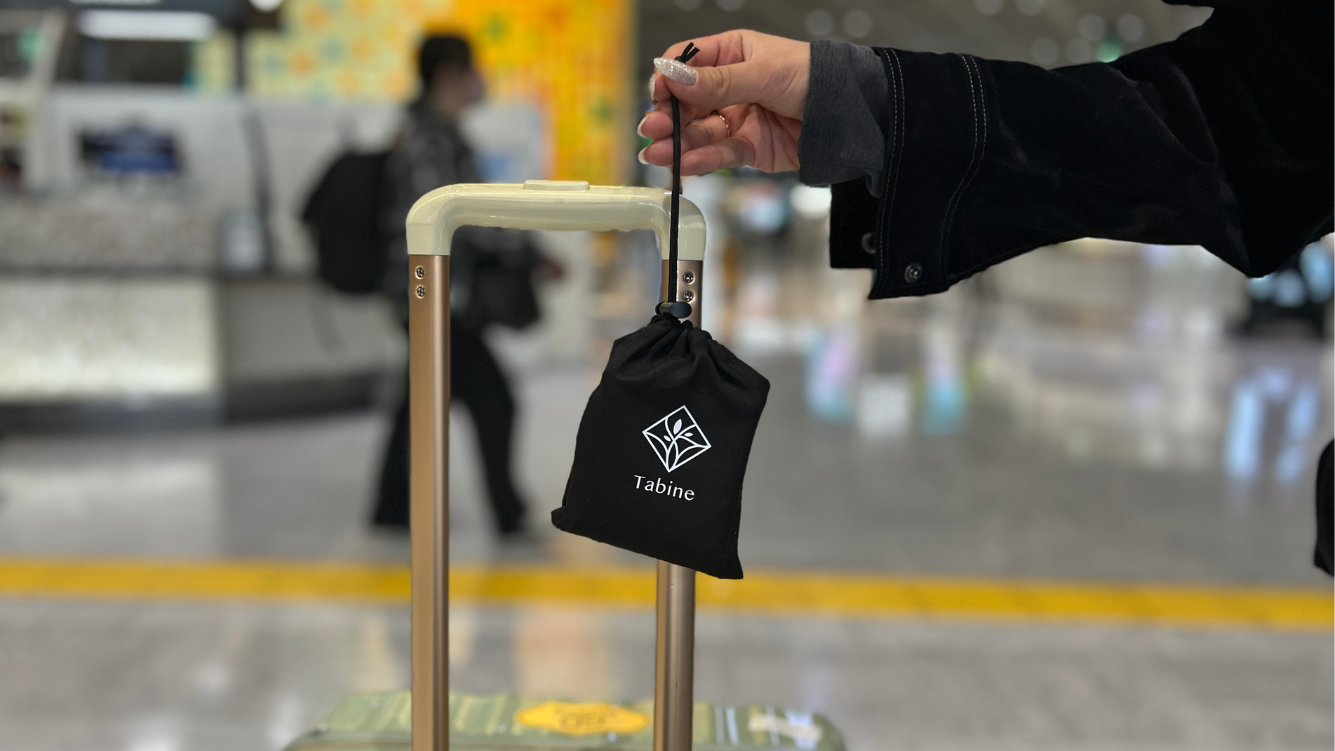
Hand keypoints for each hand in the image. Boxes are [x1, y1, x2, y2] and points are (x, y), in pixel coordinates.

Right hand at [639, 31, 809, 175]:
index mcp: (732, 55)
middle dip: (668, 117)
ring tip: (656, 154)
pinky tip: (686, 164)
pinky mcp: (747, 147)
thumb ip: (719, 82)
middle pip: (686, 102)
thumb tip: (676, 80)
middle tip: (652, 130)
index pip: (687, 65)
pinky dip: (702, 160)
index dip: (669, 80)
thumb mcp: (764, 72)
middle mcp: (729, 87)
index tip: (659, 95)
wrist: (849, 116)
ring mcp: (736, 118)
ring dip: (676, 144)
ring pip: (698, 132)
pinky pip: (719, 154)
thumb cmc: (814, 78)